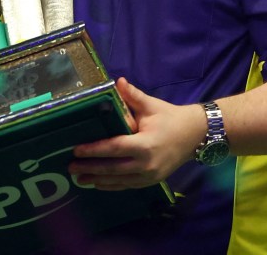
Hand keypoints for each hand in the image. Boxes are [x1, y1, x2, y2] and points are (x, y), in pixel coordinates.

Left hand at [68, 78, 206, 189]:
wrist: (195, 135)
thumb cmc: (171, 117)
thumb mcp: (152, 105)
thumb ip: (132, 96)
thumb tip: (117, 82)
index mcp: (145, 144)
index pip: (114, 148)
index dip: (94, 150)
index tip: (77, 150)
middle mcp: (146, 164)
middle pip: (112, 168)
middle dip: (90, 168)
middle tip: (71, 167)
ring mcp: (150, 176)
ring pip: (119, 181)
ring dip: (98, 180)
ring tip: (79, 179)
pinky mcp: (152, 181)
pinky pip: (128, 185)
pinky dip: (112, 185)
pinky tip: (98, 183)